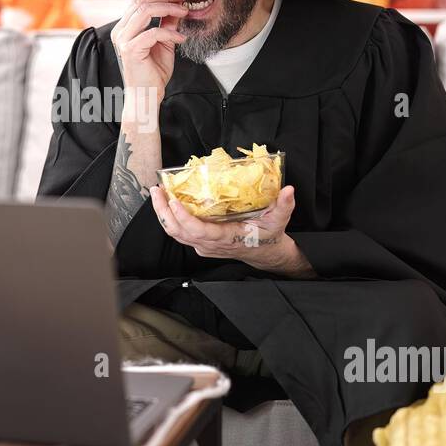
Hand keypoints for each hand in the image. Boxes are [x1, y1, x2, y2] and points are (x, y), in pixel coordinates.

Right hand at [110, 0, 191, 93]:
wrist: (146, 96)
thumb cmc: (153, 73)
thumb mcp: (164, 43)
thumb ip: (167, 24)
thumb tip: (178, 6)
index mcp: (125, 27)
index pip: (140, 1)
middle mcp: (120, 31)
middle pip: (142, 1)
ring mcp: (123, 40)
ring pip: (145, 11)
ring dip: (169, 8)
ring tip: (184, 12)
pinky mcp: (130, 50)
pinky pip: (153, 33)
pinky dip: (170, 33)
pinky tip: (181, 38)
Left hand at [150, 184, 314, 276]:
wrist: (265, 254)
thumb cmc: (269, 237)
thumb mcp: (279, 221)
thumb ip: (283, 206)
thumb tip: (289, 190)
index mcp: (226, 238)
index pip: (198, 231)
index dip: (183, 218)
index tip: (174, 202)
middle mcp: (210, 244)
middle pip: (178, 232)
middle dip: (164, 212)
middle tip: (157, 190)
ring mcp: (203, 246)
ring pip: (176, 233)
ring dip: (163, 214)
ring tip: (157, 193)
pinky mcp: (201, 243)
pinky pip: (180, 233)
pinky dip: (170, 218)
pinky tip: (167, 203)